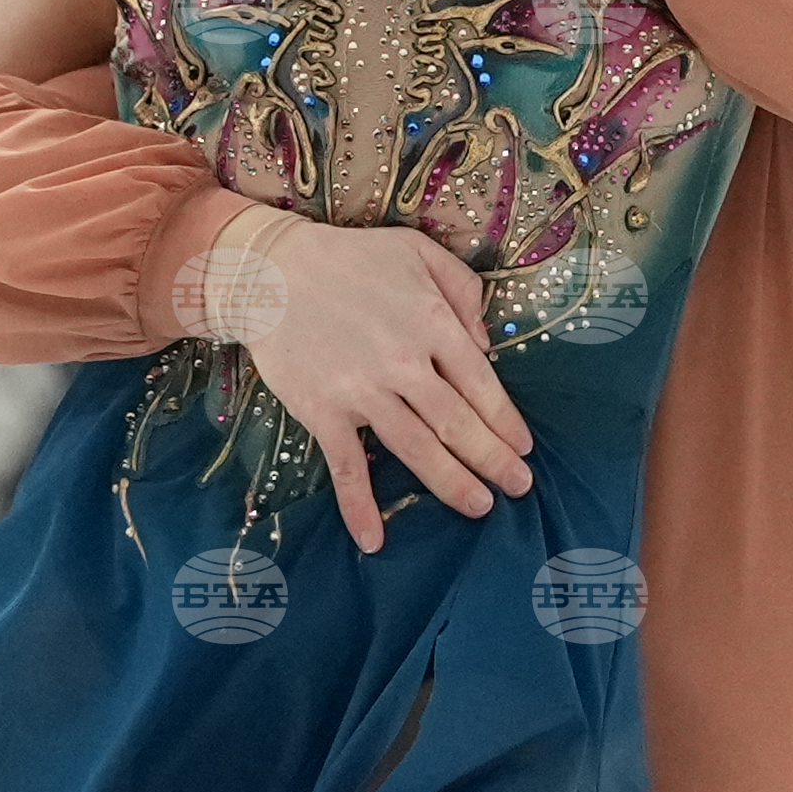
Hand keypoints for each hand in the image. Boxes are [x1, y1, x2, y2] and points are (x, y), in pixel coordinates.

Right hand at [202, 211, 533, 554]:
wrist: (269, 271)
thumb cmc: (348, 259)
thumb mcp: (416, 251)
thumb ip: (462, 289)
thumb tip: (485, 343)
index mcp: (432, 323)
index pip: (481, 384)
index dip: (506, 421)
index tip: (524, 448)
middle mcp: (404, 363)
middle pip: (458, 423)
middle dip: (493, 460)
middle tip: (518, 487)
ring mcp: (362, 392)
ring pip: (418, 448)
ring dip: (452, 484)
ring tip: (480, 507)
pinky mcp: (323, 412)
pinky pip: (346, 467)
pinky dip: (360, 506)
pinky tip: (374, 540)